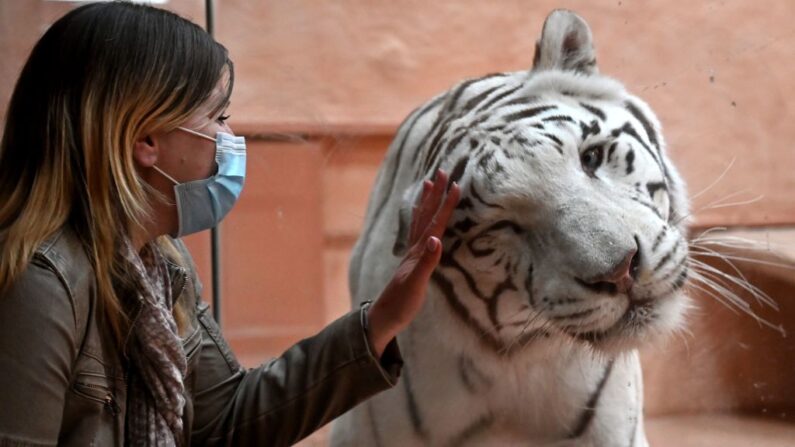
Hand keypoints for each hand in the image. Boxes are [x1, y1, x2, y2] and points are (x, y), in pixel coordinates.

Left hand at [366, 170, 460, 356]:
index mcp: (419, 251)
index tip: (455, 184)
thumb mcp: (416, 284)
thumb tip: (437, 239)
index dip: (446, 204)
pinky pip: (418, 232)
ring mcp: (412, 253)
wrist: (384, 318)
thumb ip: (427, 262)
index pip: (435, 223)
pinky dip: (420, 219)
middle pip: (426, 215)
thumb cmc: (401, 303)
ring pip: (420, 220)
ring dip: (426, 201)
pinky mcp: (412, 261)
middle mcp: (415, 248)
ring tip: (429, 183)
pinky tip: (420, 216)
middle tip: (442, 170)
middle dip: (435, 193)